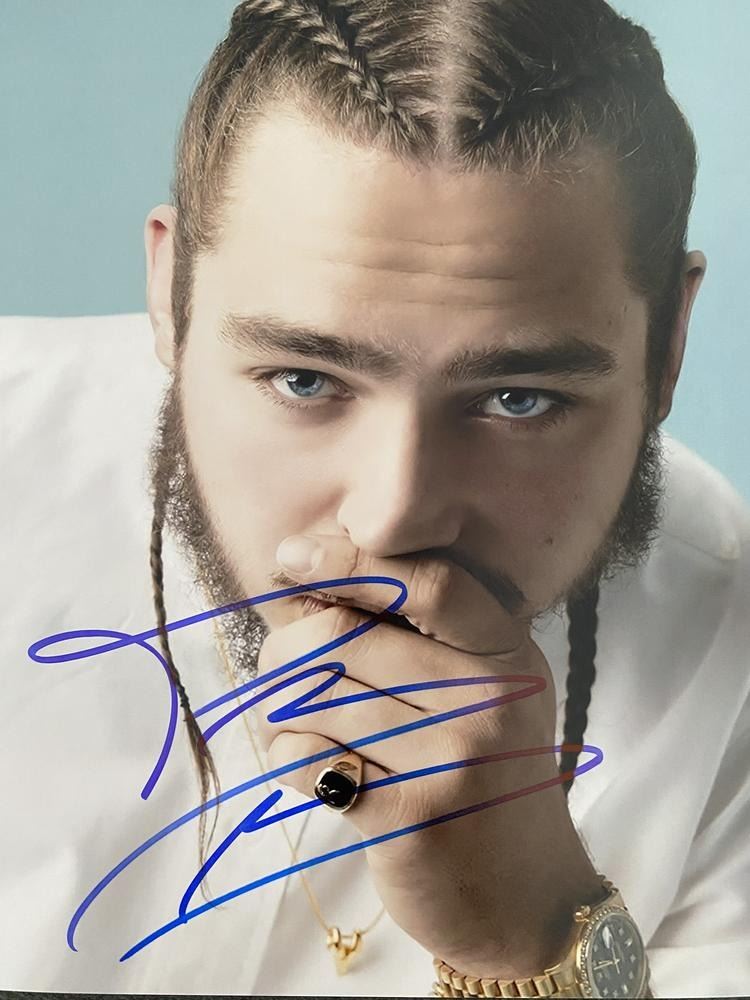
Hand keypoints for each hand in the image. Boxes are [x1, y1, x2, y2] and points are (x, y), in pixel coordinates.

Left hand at [255, 533, 601, 977]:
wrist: (527, 898)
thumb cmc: (489, 776)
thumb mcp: (485, 692)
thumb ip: (423, 637)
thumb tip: (311, 580)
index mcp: (508, 654)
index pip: (426, 583)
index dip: (347, 561)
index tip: (291, 558)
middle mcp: (489, 701)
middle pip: (346, 638)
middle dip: (287, 644)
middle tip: (277, 663)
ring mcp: (453, 761)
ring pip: (317, 697)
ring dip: (279, 704)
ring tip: (287, 717)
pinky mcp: (410, 818)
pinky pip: (309, 759)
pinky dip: (287, 754)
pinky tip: (305, 764)